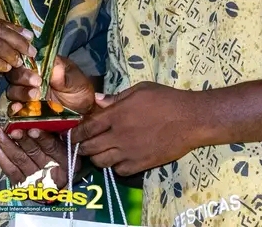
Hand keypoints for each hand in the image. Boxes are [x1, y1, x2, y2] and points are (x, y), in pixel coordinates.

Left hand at [0, 124, 78, 188]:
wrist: (57, 185)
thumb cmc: (60, 155)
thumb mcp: (65, 144)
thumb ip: (55, 131)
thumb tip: (39, 114)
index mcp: (65, 159)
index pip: (53, 147)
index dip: (43, 138)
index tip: (32, 129)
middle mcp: (51, 171)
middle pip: (34, 152)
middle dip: (21, 139)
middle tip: (11, 129)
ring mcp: (35, 180)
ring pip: (20, 160)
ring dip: (7, 145)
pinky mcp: (22, 185)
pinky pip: (11, 171)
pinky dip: (2, 158)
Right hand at [6, 56, 96, 115]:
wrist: (83, 112)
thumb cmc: (79, 91)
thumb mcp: (76, 82)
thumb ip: (65, 76)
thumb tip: (55, 67)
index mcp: (41, 65)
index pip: (26, 58)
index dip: (27, 64)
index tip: (37, 74)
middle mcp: (30, 77)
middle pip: (15, 73)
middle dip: (23, 78)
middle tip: (37, 84)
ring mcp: (26, 93)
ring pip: (13, 90)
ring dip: (20, 93)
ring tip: (34, 97)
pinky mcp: (24, 109)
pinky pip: (13, 108)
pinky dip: (13, 109)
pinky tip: (18, 109)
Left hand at [70, 82, 202, 175]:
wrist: (191, 120)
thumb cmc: (166, 99)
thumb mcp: (140, 90)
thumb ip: (117, 97)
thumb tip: (98, 101)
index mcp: (117, 115)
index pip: (87, 128)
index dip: (76, 133)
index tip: (71, 135)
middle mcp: (119, 136)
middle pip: (90, 147)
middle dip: (83, 146)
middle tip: (84, 144)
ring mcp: (130, 152)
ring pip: (102, 162)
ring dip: (97, 157)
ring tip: (100, 152)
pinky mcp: (141, 164)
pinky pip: (120, 171)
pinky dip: (116, 167)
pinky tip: (119, 159)